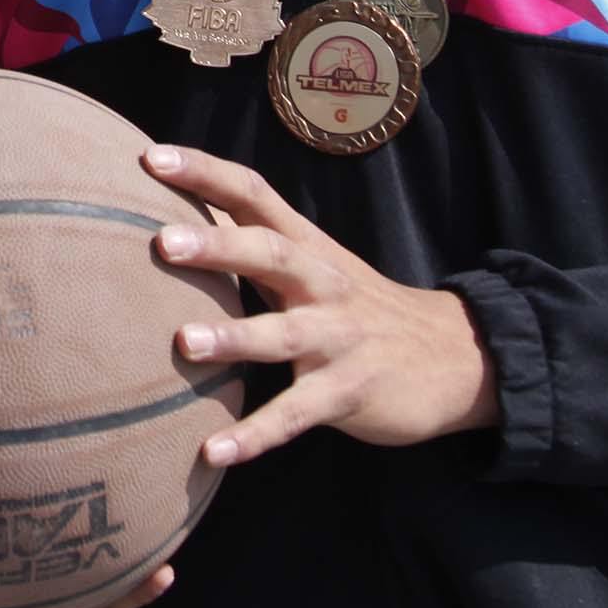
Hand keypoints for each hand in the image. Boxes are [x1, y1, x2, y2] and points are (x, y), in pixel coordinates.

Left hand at [142, 144, 498, 462]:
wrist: (455, 358)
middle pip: (271, 254)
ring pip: (283, 334)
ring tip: (183, 343)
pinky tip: (213, 451)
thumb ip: (258, 241)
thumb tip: (179, 214)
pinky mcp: (347, 392)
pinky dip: (256, 434)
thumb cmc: (358, 307)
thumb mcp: (316, 265)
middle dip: (218, 246)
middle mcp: (323, 285)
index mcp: (308, 247)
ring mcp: (337, 339)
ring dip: (234, 338)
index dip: (206, 172)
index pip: (255, 194)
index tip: (152, 156)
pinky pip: (295, 415)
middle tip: (162, 241)